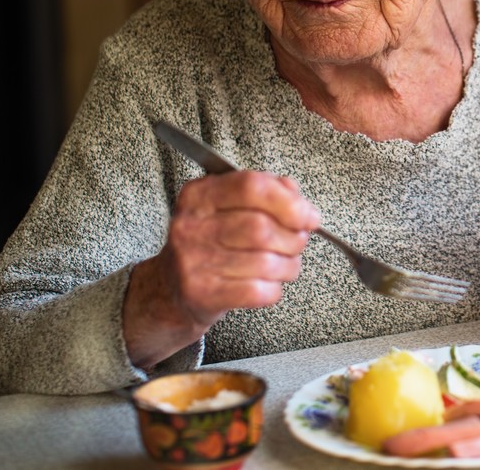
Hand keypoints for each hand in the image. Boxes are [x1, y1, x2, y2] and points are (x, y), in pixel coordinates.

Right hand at [123, 169, 320, 368]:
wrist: (169, 290)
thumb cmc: (211, 243)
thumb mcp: (228, 207)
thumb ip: (266, 192)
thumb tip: (299, 199)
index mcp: (200, 194)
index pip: (251, 186)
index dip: (289, 201)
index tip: (309, 216)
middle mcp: (191, 225)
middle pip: (261, 227)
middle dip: (293, 238)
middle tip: (297, 243)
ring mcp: (193, 261)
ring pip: (265, 261)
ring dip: (289, 266)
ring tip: (286, 265)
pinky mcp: (201, 293)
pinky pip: (257, 291)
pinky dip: (274, 289)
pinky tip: (269, 285)